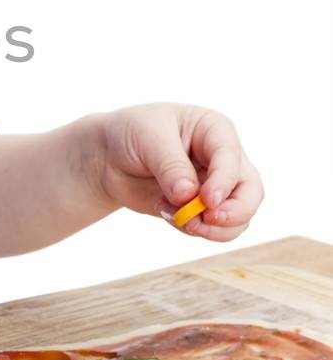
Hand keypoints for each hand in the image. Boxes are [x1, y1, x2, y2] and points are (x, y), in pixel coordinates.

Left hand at [93, 102, 263, 241]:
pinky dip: (194, 229)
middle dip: (235, 212)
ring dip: (213, 227)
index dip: (224, 182)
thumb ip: (170, 166)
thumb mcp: (147, 138)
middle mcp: (222, 159)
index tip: (207, 201)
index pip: (232, 157)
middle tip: (206, 221)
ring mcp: (215, 186)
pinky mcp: (201, 209)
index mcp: (215, 130)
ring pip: (238, 216)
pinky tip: (167, 213)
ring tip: (179, 219)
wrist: (108, 156)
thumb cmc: (132, 134)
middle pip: (251, 192)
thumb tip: (188, 196)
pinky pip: (213, 228)